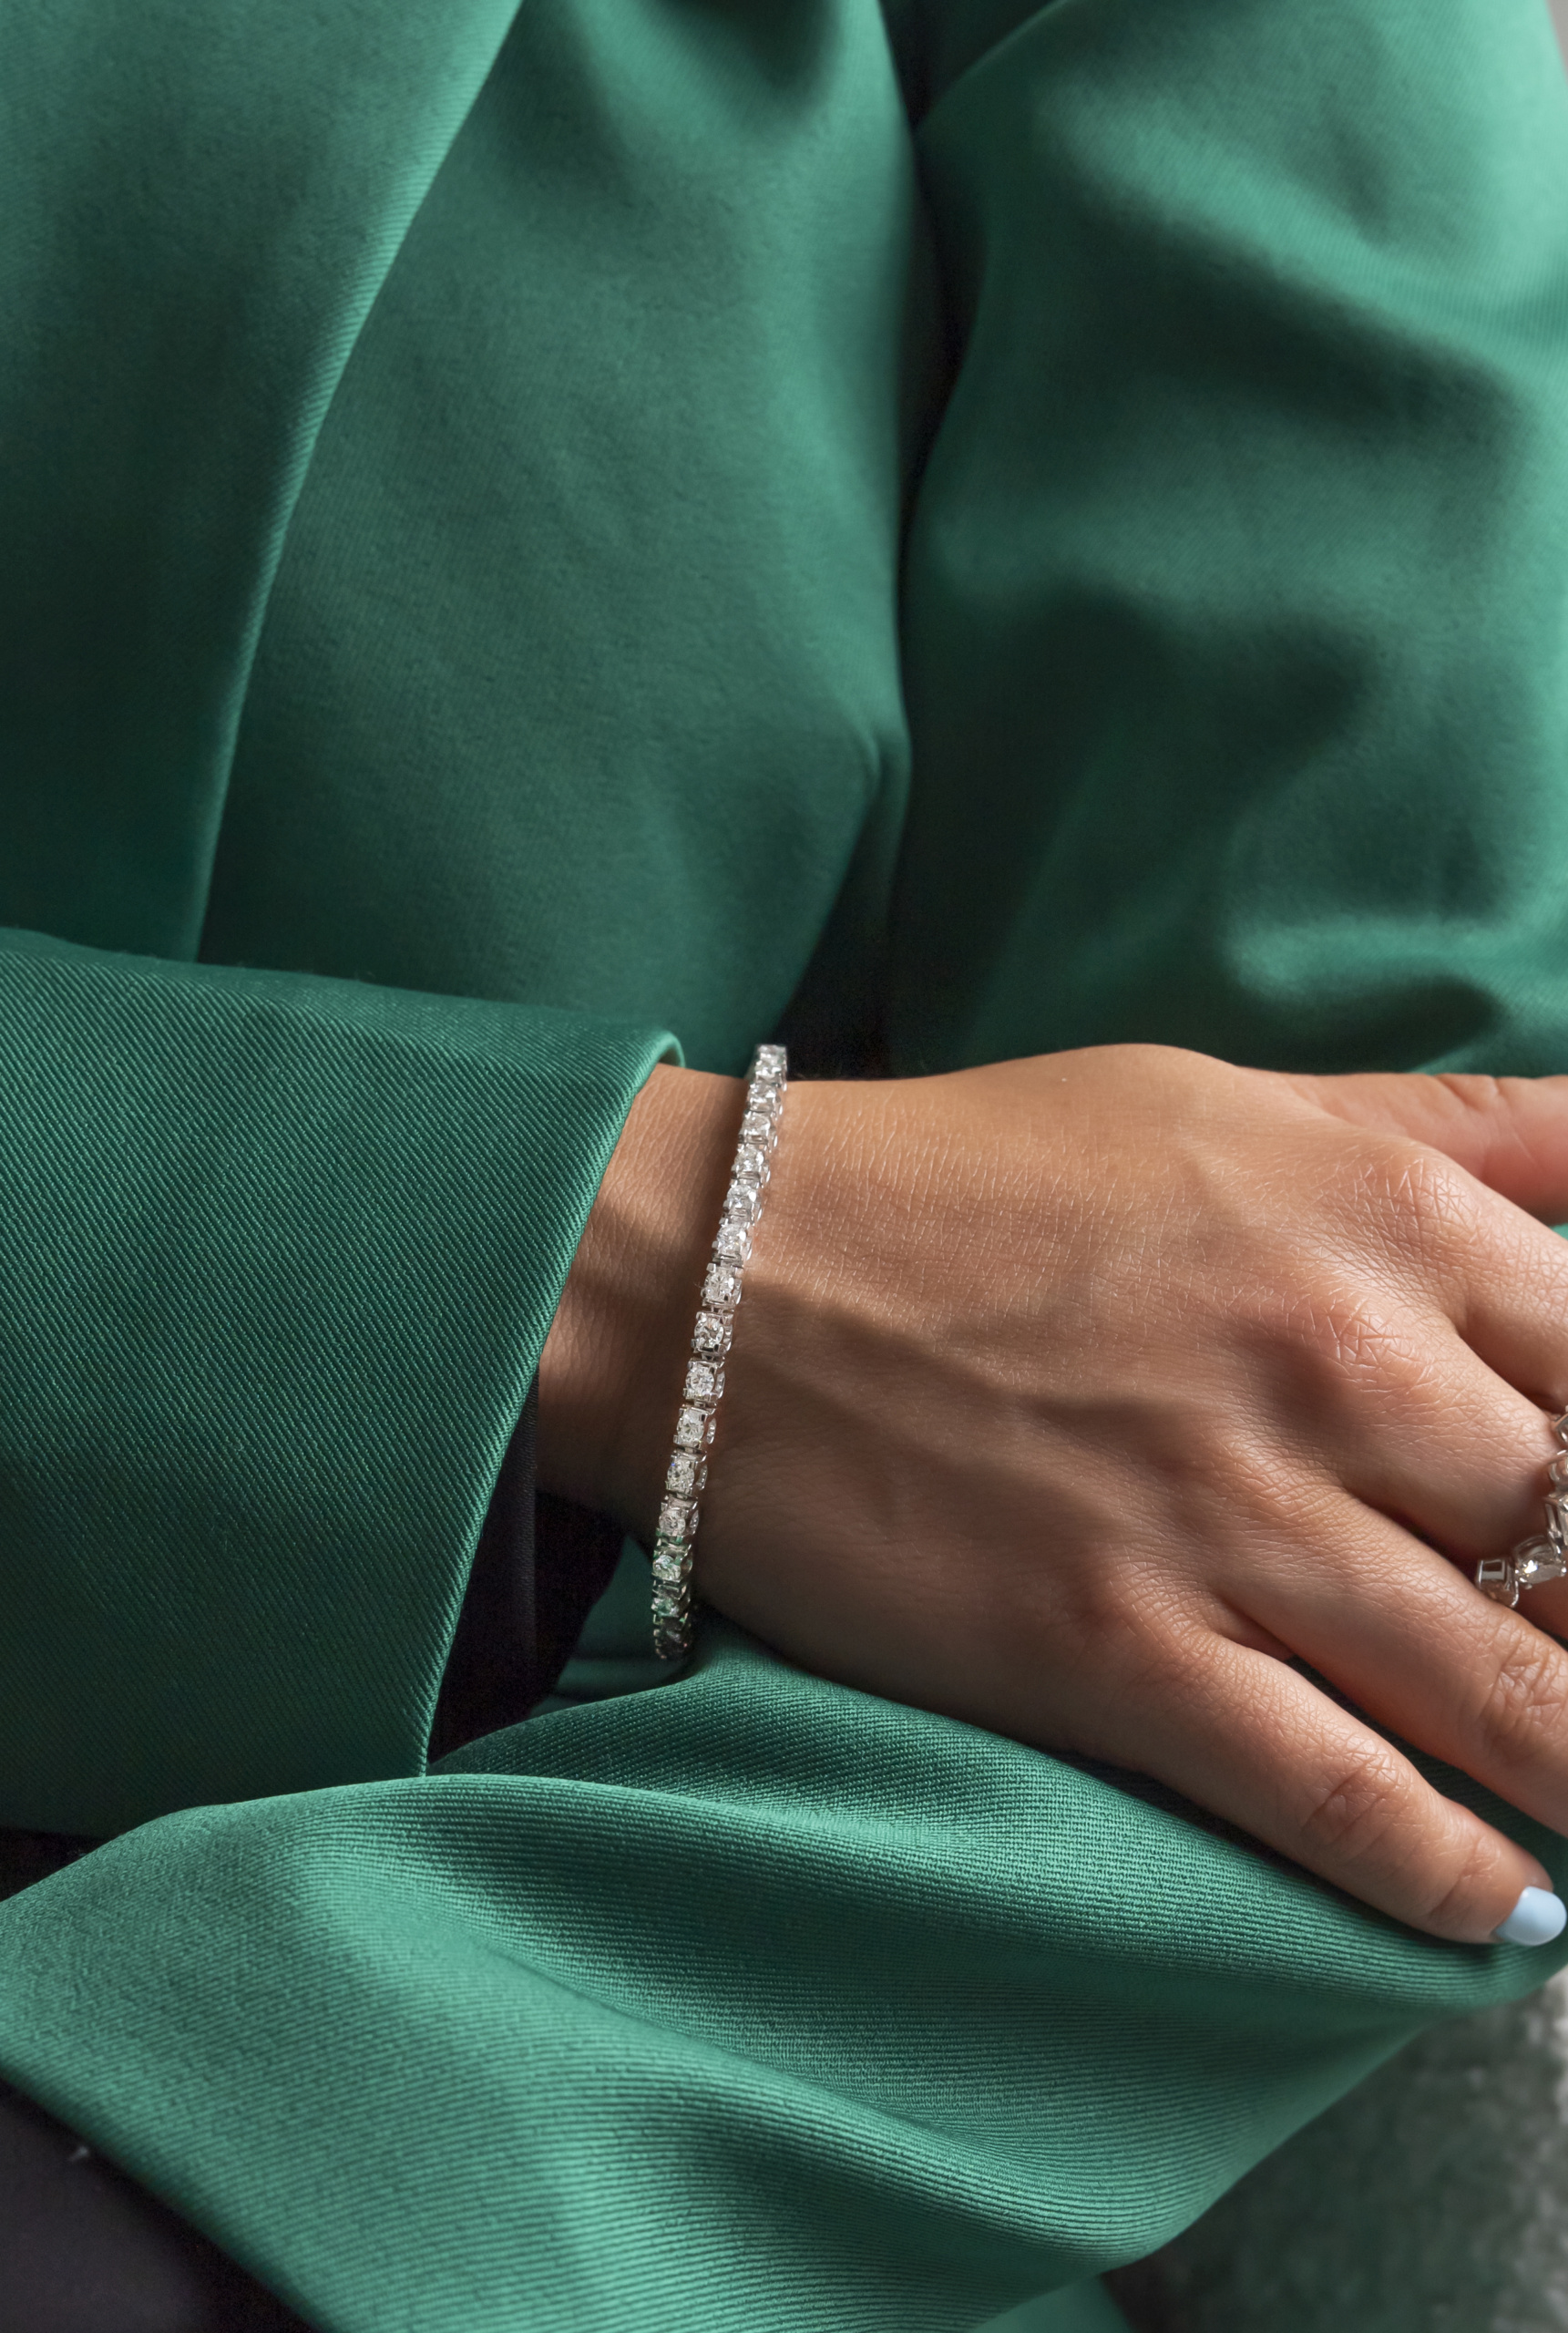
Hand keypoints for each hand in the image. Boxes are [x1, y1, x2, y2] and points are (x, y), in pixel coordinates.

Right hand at [541, 1046, 1567, 1942]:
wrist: (721, 1271)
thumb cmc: (974, 1171)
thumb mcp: (1236, 1095)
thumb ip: (1453, 1137)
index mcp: (1389, 1217)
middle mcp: (1344, 1371)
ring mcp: (1234, 1523)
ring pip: (1521, 1700)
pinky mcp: (1120, 1655)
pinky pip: (1345, 1805)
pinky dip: (1449, 1879)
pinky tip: (1503, 1907)